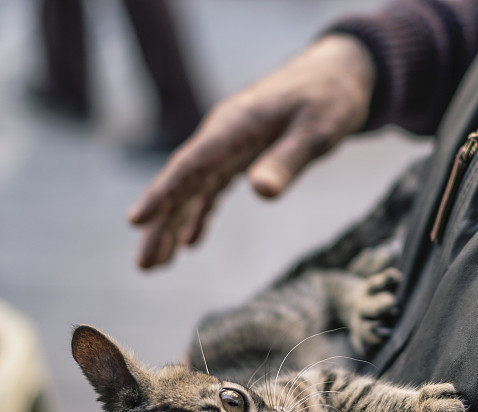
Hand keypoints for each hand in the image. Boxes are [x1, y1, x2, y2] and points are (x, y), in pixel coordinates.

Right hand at [128, 35, 375, 268]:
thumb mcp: (317, 131)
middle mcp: (222, 136)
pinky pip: (211, 189)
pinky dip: (199, 214)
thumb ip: (288, 160)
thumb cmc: (329, 99)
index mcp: (235, 127)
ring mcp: (227, 146)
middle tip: (144, 265)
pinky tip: (190, 243)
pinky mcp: (239, 155)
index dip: (163, 193)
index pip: (191, 164)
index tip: (135, 221)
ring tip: (156, 264)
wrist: (335, 73)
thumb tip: (261, 193)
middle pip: (183, 183)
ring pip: (191, 190)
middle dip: (161, 224)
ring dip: (173, 226)